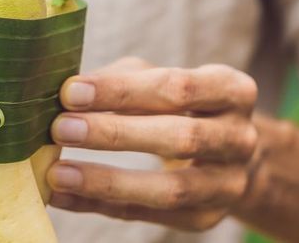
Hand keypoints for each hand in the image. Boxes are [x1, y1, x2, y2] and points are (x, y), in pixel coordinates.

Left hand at [45, 57, 259, 230]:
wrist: (225, 154)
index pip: (177, 87)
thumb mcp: (160, 80)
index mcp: (233, 90)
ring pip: (169, 190)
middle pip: (179, 139)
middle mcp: (241, 138)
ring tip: (57, 173)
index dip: (122, 91)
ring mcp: (229, 184)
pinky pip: (146, 215)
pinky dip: (99, 206)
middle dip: (114, 134)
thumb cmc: (181, 106)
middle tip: (61, 128)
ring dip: (107, 182)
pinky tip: (62, 196)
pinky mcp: (205, 217)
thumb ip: (122, 81)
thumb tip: (69, 92)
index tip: (70, 92)